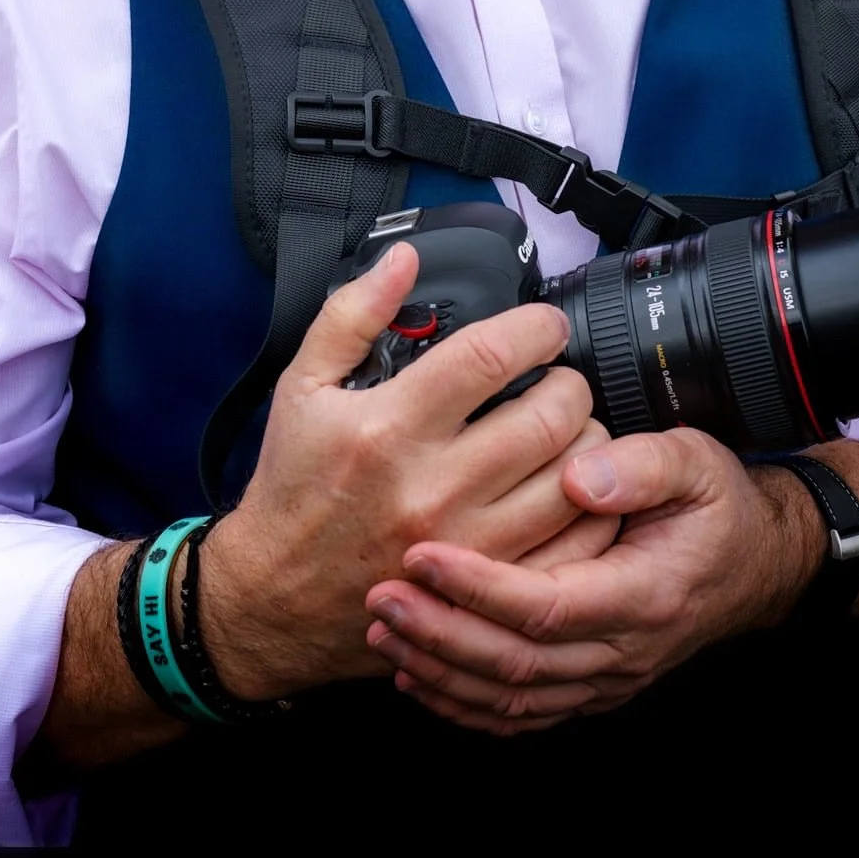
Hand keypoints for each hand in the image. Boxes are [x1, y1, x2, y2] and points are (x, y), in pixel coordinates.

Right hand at [202, 239, 606, 698]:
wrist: (271, 598)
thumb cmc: (290, 489)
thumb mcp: (301, 386)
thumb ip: (351, 313)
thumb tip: (401, 258)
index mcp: (389, 426)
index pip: (490, 357)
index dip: (535, 328)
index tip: (545, 325)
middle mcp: (432, 485)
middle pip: (547, 418)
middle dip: (571, 383)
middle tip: (562, 377)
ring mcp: (465, 544)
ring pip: (570, 482)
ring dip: (586, 443)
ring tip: (570, 428)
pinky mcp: (484, 589)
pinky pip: (570, 548)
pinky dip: (587, 512)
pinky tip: (572, 488)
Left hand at [363, 428, 821, 733]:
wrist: (755, 562)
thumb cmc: (718, 506)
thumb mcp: (697, 464)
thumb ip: (641, 465)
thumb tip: (581, 476)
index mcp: (643, 594)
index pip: (547, 606)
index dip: (479, 587)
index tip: (424, 555)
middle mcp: (621, 650)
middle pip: (518, 664)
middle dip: (441, 634)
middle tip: (382, 597)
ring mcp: (605, 677)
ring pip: (512, 698)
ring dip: (442, 670)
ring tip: (385, 630)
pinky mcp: (588, 685)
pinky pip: (520, 712)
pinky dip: (464, 702)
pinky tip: (419, 675)